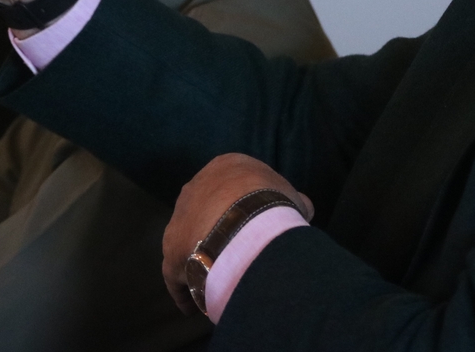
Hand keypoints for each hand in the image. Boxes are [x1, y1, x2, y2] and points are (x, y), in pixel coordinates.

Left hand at [162, 153, 313, 314]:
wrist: (246, 222)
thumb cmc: (271, 202)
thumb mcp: (291, 197)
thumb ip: (294, 201)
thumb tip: (303, 207)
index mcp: (225, 167)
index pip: (233, 187)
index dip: (244, 208)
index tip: (255, 228)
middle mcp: (196, 187)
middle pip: (208, 212)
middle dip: (219, 231)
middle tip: (236, 254)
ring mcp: (179, 217)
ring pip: (190, 241)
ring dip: (202, 259)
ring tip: (218, 282)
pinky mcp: (171, 248)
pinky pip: (177, 274)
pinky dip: (186, 290)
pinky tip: (195, 306)